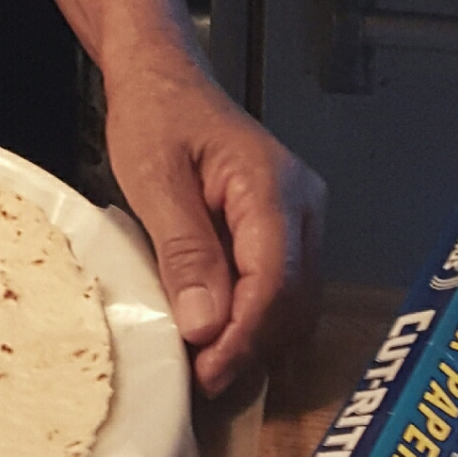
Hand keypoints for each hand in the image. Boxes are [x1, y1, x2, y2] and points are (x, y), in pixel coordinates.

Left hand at [7, 0, 323, 398]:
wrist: (163, 77)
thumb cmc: (156, 116)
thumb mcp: (155, 179)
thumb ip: (185, 249)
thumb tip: (207, 325)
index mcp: (273, 186)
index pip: (274, 282)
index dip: (243, 337)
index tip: (206, 373)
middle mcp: (302, 205)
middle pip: (293, 301)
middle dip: (250, 346)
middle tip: (199, 379)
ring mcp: (301, 218)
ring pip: (294, 303)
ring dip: (254, 338)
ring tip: (204, 364)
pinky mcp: (286, 230)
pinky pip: (282, 289)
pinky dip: (253, 319)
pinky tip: (217, 334)